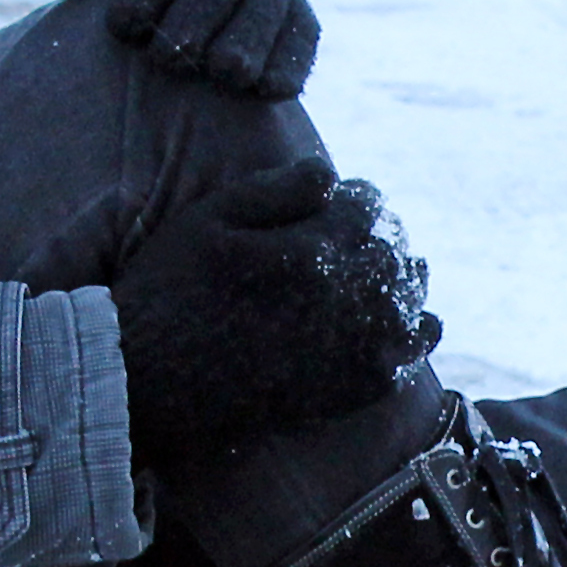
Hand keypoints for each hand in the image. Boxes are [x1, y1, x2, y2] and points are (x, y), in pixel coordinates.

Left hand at [42, 0, 317, 100]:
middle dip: (195, 17)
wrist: (197, 19)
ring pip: (268, 6)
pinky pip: (303, 38)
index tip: (122, 29)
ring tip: (218, 74)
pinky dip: (287, 63)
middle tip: (165, 58)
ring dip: (245, 42)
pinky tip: (261, 88)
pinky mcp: (302, 20)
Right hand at [106, 158, 432, 458]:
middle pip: (393, 252)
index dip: (356, 198)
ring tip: (380, 275)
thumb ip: (278, 189)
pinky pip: (409, 354)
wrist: (151, 384)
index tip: (343, 201)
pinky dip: (415, 332)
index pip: (368, 207)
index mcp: (312, 251)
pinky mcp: (352, 391)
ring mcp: (354, 350)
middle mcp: (344, 301)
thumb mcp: (209, 219)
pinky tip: (405, 323)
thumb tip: (334, 175)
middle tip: (359, 237)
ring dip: (402, 281)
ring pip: (410, 299)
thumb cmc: (170, 291)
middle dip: (379, 238)